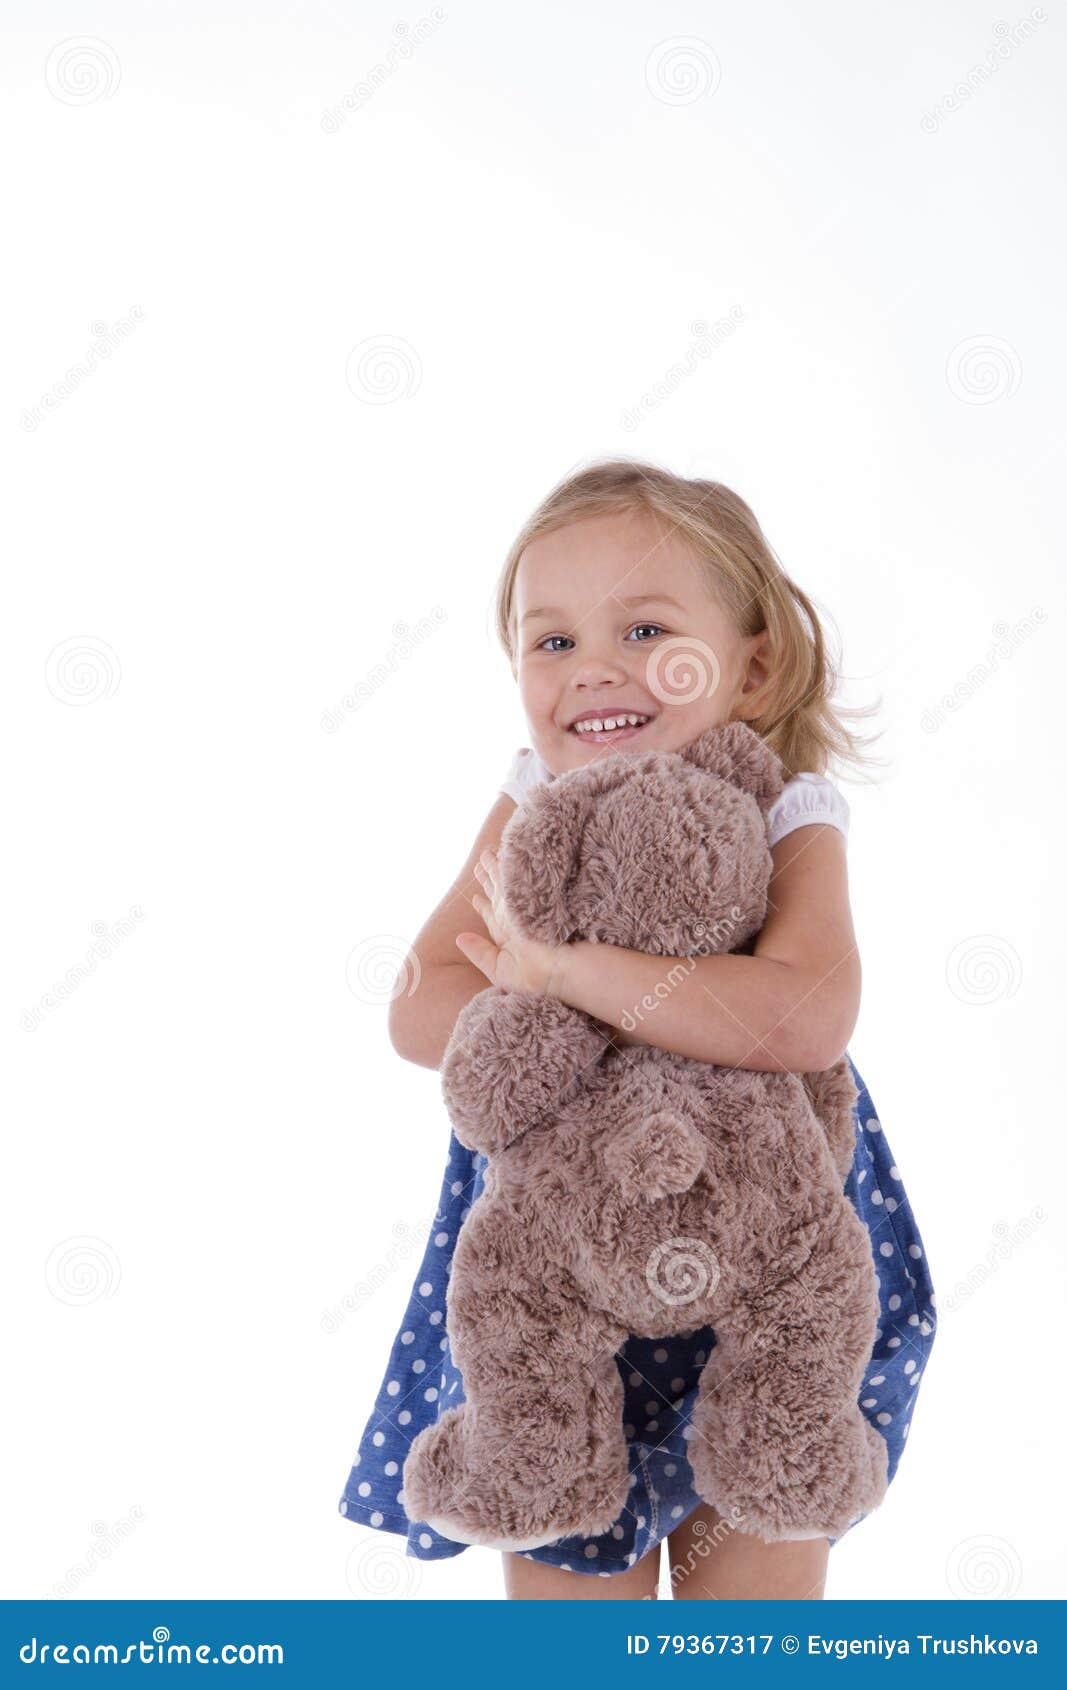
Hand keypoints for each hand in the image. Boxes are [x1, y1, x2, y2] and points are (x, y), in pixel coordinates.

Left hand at [455, 847, 565, 996]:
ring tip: (486, 855)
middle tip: (480, 862)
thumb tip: (459, 938)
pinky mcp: (535, 896)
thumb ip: (480, 954)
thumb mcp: (501, 971)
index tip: (475, 897)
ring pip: (506, 883)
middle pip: (499, 895)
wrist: (563, 967)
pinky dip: (508, 866)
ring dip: (496, 869)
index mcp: (508, 936)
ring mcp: (525, 907)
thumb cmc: (536, 977)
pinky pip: (516, 877)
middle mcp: (515, 918)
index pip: (492, 917)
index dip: (483, 907)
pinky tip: (502, 854)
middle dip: (488, 880)